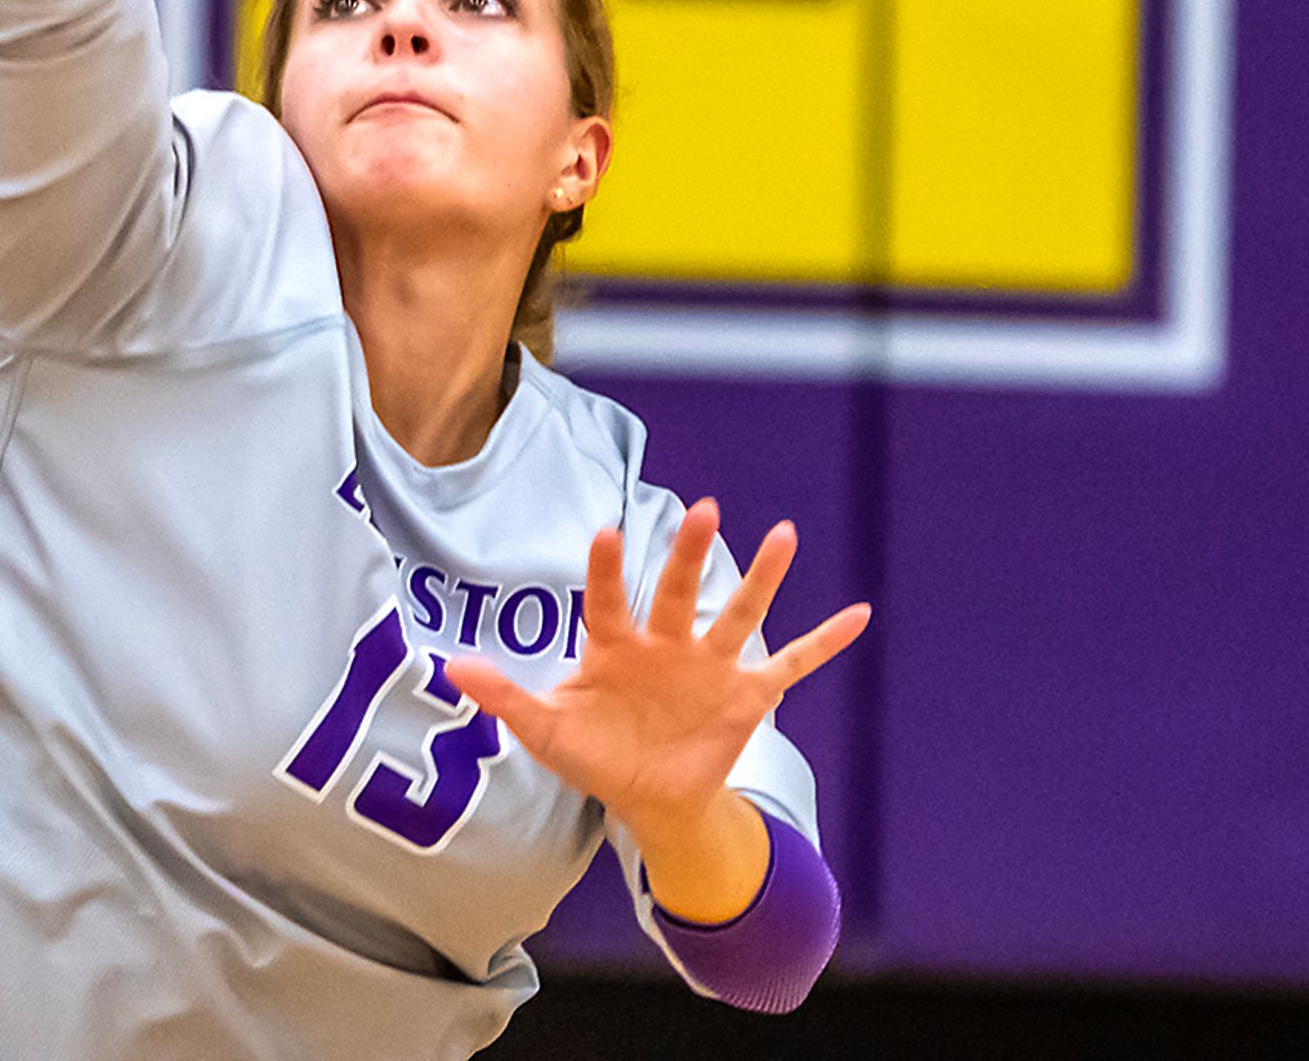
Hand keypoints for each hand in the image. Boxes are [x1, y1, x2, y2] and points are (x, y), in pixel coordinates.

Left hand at [442, 502, 868, 915]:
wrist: (649, 799)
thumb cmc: (595, 753)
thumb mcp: (546, 731)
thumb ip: (506, 696)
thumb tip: (450, 668)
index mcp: (616, 646)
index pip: (609, 600)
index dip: (607, 569)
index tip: (604, 530)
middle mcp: (668, 643)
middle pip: (678, 592)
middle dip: (688, 554)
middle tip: (703, 508)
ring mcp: (710, 666)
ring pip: (739, 614)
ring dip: (763, 578)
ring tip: (786, 532)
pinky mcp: (747, 695)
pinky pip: (792, 664)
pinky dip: (824, 642)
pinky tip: (858, 614)